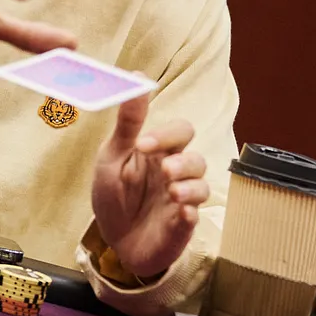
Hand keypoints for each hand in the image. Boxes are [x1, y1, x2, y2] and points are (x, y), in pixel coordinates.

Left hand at [90, 94, 208, 279]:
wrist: (113, 239)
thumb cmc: (114, 193)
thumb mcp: (112, 156)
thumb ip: (128, 122)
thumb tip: (137, 75)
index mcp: (160, 152)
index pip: (181, 131)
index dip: (167, 135)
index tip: (142, 145)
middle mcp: (176, 173)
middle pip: (197, 158)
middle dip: (184, 163)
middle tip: (165, 170)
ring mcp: (181, 200)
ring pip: (202, 186)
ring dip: (189, 188)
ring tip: (172, 193)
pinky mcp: (182, 226)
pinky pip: (196, 217)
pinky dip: (190, 214)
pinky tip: (180, 214)